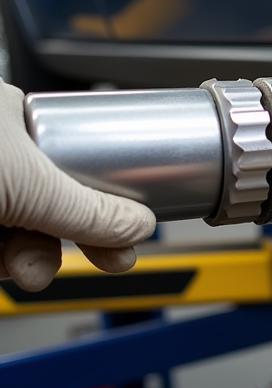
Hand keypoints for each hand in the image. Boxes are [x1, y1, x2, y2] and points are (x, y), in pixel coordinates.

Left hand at [0, 81, 155, 290]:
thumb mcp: (33, 184)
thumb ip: (89, 210)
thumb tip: (141, 224)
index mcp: (11, 118)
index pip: (73, 158)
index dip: (100, 193)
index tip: (125, 219)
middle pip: (50, 201)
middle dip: (73, 237)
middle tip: (107, 257)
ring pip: (19, 230)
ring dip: (31, 259)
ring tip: (30, 270)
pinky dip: (1, 263)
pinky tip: (2, 266)